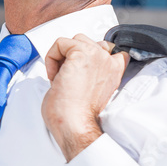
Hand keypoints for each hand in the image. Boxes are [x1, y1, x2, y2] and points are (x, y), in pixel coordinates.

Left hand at [41, 34, 129, 161]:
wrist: (75, 125)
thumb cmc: (77, 115)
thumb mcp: (92, 90)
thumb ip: (91, 72)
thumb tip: (73, 62)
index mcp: (115, 71)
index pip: (110, 49)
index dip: (89, 56)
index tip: (77, 71)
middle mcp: (110, 61)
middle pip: (88, 42)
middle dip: (73, 56)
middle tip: (66, 78)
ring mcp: (97, 56)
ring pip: (75, 39)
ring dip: (62, 56)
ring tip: (60, 77)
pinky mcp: (81, 54)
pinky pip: (60, 43)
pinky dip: (51, 57)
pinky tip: (54, 77)